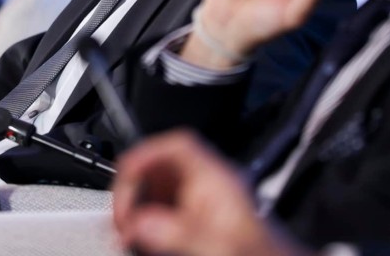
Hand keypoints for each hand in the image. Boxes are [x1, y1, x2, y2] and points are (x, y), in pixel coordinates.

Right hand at [112, 131, 309, 255]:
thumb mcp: (220, 246)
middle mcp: (212, 186)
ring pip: (159, 190)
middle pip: (161, 168)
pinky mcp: (200, 222)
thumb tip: (139, 222)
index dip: (146, 153)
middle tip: (124, 217)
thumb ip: (179, 233)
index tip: (126, 177)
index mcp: (219, 180)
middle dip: (135, 188)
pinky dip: (147, 223)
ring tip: (128, 232)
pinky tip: (142, 239)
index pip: (178, 145)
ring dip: (138, 207)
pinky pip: (165, 211)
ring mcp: (205, 205)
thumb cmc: (265, 255)